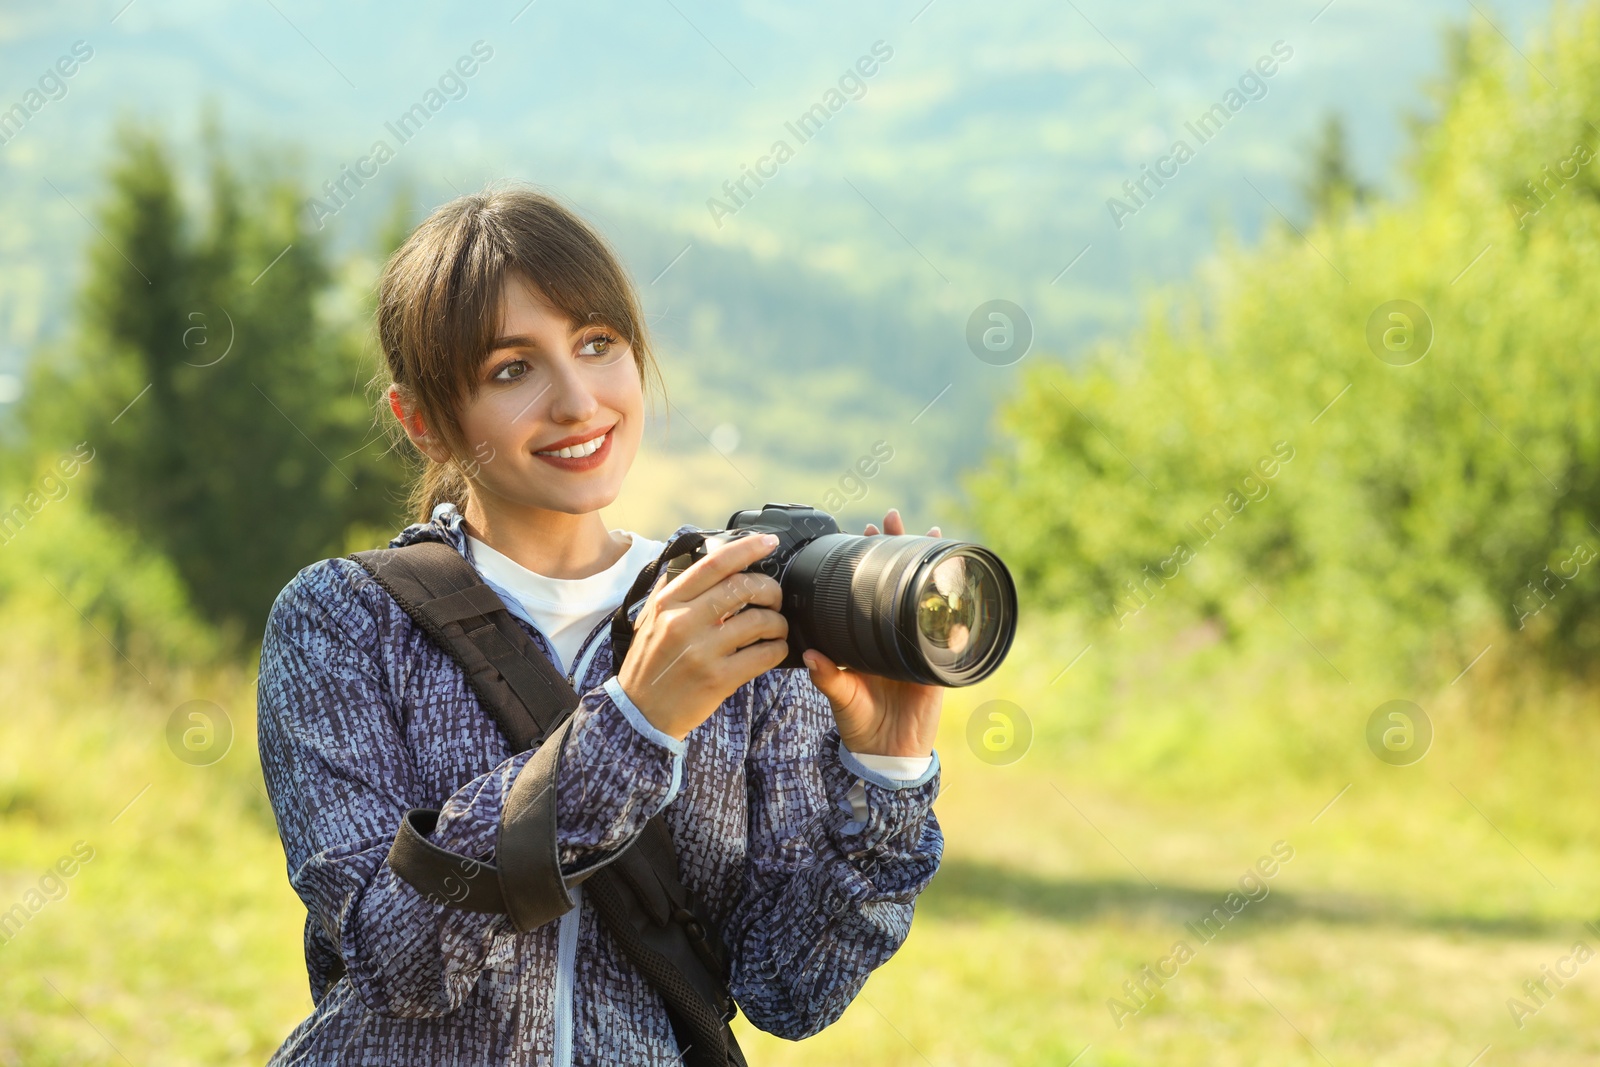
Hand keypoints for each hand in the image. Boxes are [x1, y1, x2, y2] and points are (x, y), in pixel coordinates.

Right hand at [616, 533, 788, 741]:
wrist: (641, 711)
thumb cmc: (650, 661)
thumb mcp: (651, 617)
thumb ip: (676, 587)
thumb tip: (707, 556)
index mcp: (669, 602)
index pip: (714, 564)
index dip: (747, 548)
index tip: (769, 542)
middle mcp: (683, 622)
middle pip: (744, 588)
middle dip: (770, 589)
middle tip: (774, 598)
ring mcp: (702, 651)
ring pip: (760, 621)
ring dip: (777, 622)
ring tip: (775, 628)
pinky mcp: (718, 678)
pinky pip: (764, 655)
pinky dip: (777, 649)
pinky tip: (773, 650)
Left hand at [802, 507, 945, 757]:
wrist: (888, 755)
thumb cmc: (860, 725)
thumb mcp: (841, 698)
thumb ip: (829, 678)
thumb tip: (811, 655)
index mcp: (865, 637)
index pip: (866, 588)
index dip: (867, 560)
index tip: (862, 530)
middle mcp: (890, 634)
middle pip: (897, 582)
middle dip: (899, 548)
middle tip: (894, 518)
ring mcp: (916, 644)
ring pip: (924, 596)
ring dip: (929, 565)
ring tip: (932, 533)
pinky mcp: (938, 662)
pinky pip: (950, 630)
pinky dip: (957, 607)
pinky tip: (960, 582)